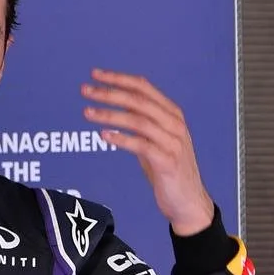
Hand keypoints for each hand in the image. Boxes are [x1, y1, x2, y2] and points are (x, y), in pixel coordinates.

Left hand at [80, 69, 215, 235]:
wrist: (188, 200)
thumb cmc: (168, 169)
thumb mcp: (155, 139)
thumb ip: (141, 121)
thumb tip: (117, 105)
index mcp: (171, 114)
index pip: (143, 88)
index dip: (119, 79)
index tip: (95, 74)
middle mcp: (174, 124)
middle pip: (138, 101)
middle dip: (109, 93)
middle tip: (85, 90)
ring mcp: (172, 143)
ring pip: (138, 121)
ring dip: (110, 115)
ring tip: (87, 112)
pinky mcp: (167, 162)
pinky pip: (142, 146)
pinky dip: (122, 139)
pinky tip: (104, 136)